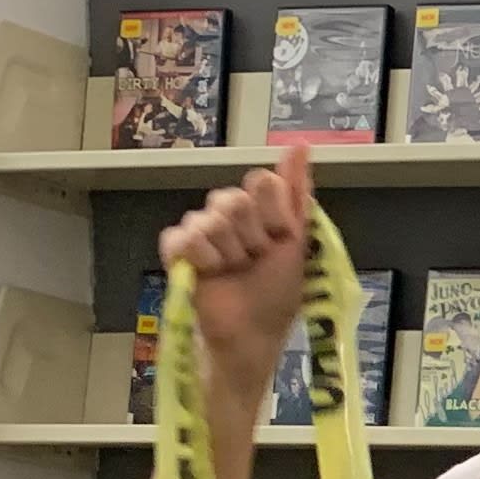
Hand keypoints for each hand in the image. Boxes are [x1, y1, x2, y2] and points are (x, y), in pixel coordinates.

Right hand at [157, 145, 314, 410]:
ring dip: (227, 254)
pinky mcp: (177, 251)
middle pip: (232, 199)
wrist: (252, 334)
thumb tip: (302, 145)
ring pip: (208, 220)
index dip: (271, 215)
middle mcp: (229, 212)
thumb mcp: (298, 241)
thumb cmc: (278, 293)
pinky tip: (208, 273)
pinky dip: (198, 259)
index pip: (261, 183)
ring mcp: (201, 230)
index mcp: (260, 207)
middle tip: (253, 260)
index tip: (278, 240)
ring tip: (232, 271)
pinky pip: (180, 237)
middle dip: (250, 237)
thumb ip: (297, 192)